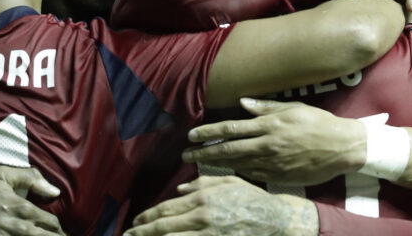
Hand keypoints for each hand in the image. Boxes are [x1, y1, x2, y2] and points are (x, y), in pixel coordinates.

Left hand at [127, 176, 316, 235]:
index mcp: (203, 198)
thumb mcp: (227, 182)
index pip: (168, 208)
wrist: (275, 221)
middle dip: (143, 232)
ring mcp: (208, 234)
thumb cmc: (251, 200)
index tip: (136, 221)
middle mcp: (202, 217)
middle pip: (164, 226)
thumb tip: (180, 191)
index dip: (149, 215)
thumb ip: (201, 184)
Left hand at [182, 98, 364, 185]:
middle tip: (185, 155)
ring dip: (215, 166)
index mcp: (269, 125)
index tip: (192, 135)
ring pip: (236, 166)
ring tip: (198, 166)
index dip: (208, 133)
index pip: (230, 129)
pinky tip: (224, 175)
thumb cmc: (318, 123)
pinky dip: (235, 175)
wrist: (342, 147)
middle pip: (228, 150)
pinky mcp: (279, 178)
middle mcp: (267, 145)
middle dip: (203, 152)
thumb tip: (242, 103)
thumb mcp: (292, 108)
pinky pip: (252, 177)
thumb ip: (265, 107)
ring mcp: (273, 164)